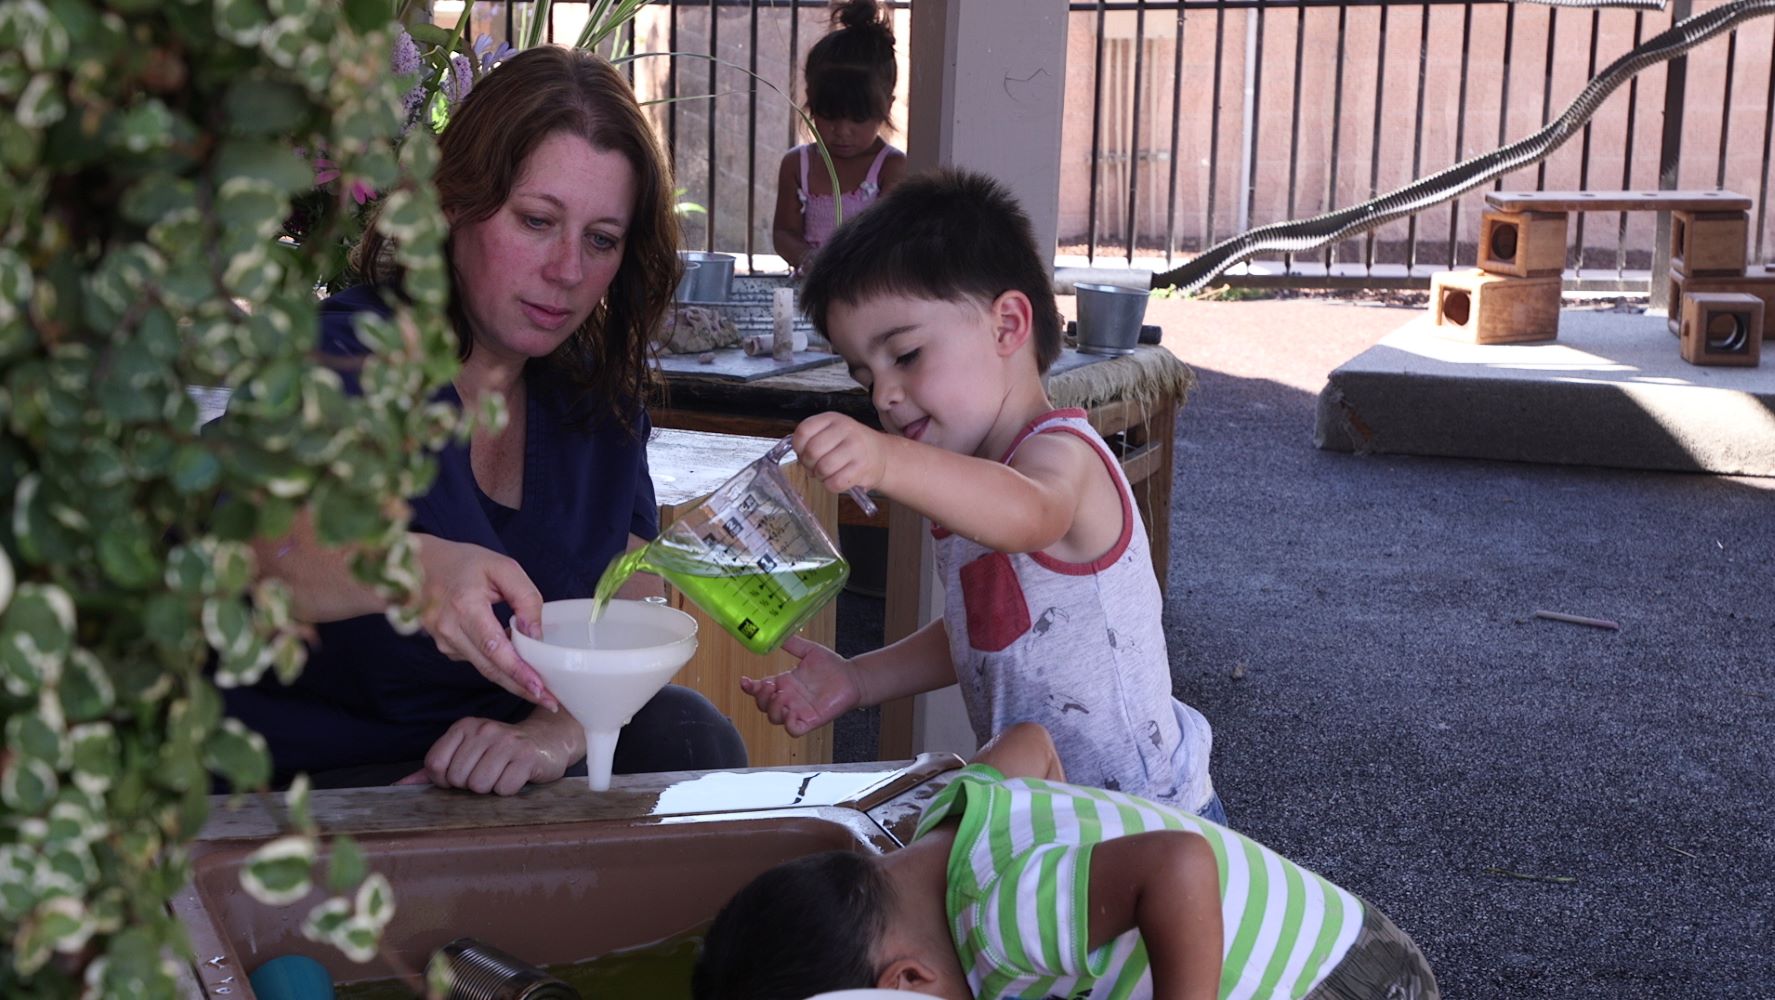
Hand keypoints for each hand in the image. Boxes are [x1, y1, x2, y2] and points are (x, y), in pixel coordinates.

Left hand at [395, 713, 578, 795]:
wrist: (548, 741)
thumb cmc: (502, 752)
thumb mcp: (467, 752)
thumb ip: (434, 769)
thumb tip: (397, 786)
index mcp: (465, 727)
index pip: (435, 765)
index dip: (445, 781)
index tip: (462, 776)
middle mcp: (484, 730)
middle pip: (458, 778)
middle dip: (471, 786)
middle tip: (488, 774)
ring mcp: (507, 742)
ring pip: (480, 785)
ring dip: (491, 789)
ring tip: (502, 775)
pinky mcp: (527, 757)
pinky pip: (504, 789)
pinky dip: (509, 790)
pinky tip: (517, 777)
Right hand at [415, 535, 556, 710]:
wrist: (419, 564)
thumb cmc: (464, 562)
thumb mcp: (503, 568)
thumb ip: (525, 598)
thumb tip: (535, 633)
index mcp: (465, 606)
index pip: (495, 648)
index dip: (518, 672)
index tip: (541, 689)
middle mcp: (450, 629)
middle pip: (490, 668)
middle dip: (522, 687)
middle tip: (551, 701)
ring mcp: (444, 641)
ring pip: (484, 668)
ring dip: (513, 680)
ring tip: (542, 690)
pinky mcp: (445, 646)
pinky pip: (477, 660)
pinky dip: (498, 666)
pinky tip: (518, 667)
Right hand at [738, 635, 862, 736]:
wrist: (853, 677)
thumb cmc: (833, 666)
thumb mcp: (809, 651)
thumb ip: (793, 643)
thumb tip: (778, 633)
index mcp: (785, 682)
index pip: (760, 689)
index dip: (749, 688)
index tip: (745, 681)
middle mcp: (789, 698)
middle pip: (763, 706)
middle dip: (760, 697)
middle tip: (769, 686)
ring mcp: (798, 710)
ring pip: (774, 718)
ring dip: (773, 708)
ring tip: (782, 695)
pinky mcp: (811, 720)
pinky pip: (793, 730)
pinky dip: (788, 724)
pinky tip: (791, 712)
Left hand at [792, 412, 889, 496]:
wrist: (880, 455)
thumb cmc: (850, 446)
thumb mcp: (832, 432)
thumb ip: (812, 439)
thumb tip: (800, 457)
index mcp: (832, 419)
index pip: (803, 431)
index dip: (798, 448)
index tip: (804, 453)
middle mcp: (845, 429)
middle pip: (812, 451)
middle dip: (809, 464)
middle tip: (815, 467)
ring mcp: (855, 448)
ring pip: (823, 468)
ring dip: (821, 476)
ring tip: (827, 473)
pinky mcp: (862, 467)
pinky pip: (835, 482)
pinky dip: (831, 486)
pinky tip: (837, 480)